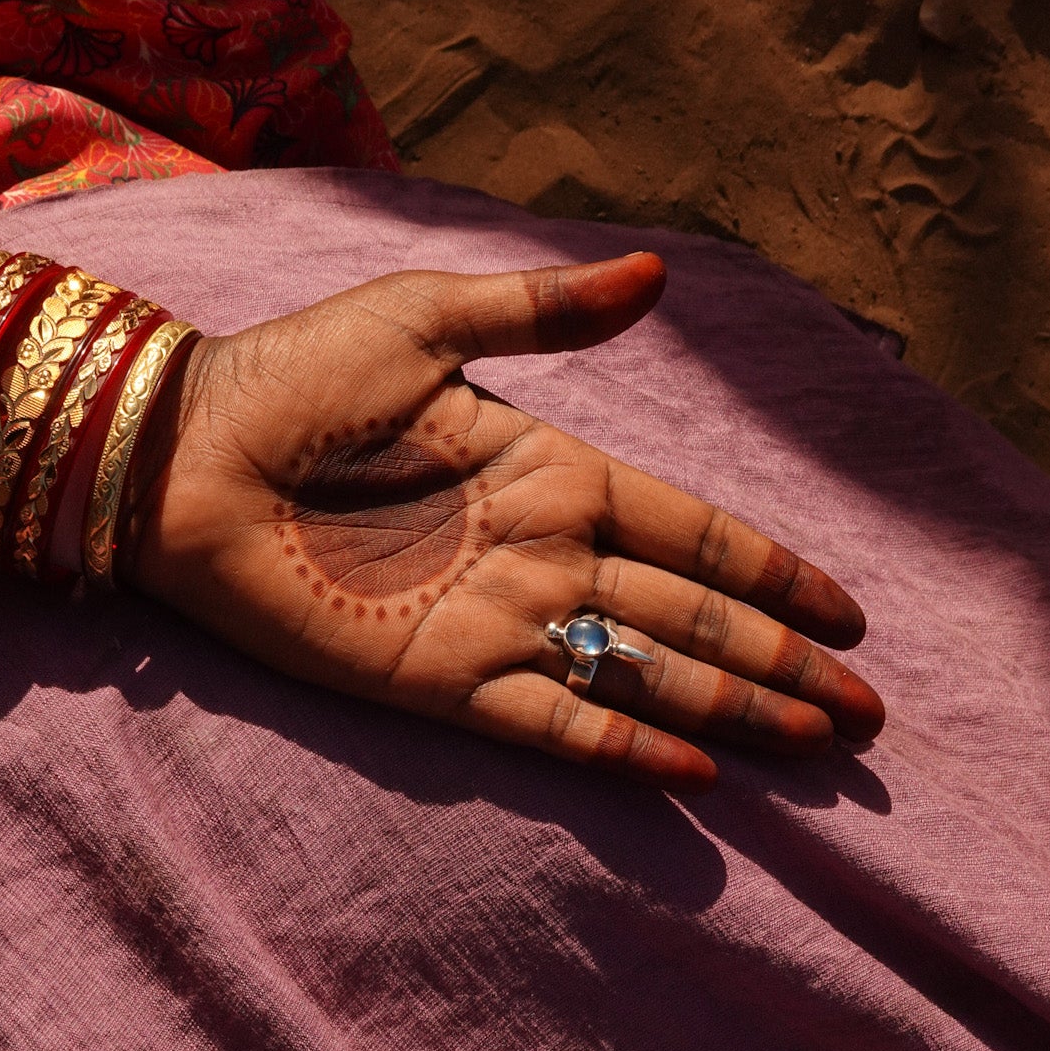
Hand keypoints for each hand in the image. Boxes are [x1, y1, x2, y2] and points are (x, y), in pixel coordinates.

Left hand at [128, 253, 883, 790]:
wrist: (185, 454)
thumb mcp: (428, 320)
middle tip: (864, 716)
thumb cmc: (295, 377)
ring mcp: (500, 623)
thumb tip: (658, 276)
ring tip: (815, 747)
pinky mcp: (442, 680)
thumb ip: (547, 314)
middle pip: (692, 618)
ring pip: (644, 675)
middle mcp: (545, 556)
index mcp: (554, 471)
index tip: (848, 614)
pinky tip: (696, 774)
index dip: (773, 574)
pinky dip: (623, 747)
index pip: (695, 534)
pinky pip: (553, 720)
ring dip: (733, 710)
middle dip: (782, 665)